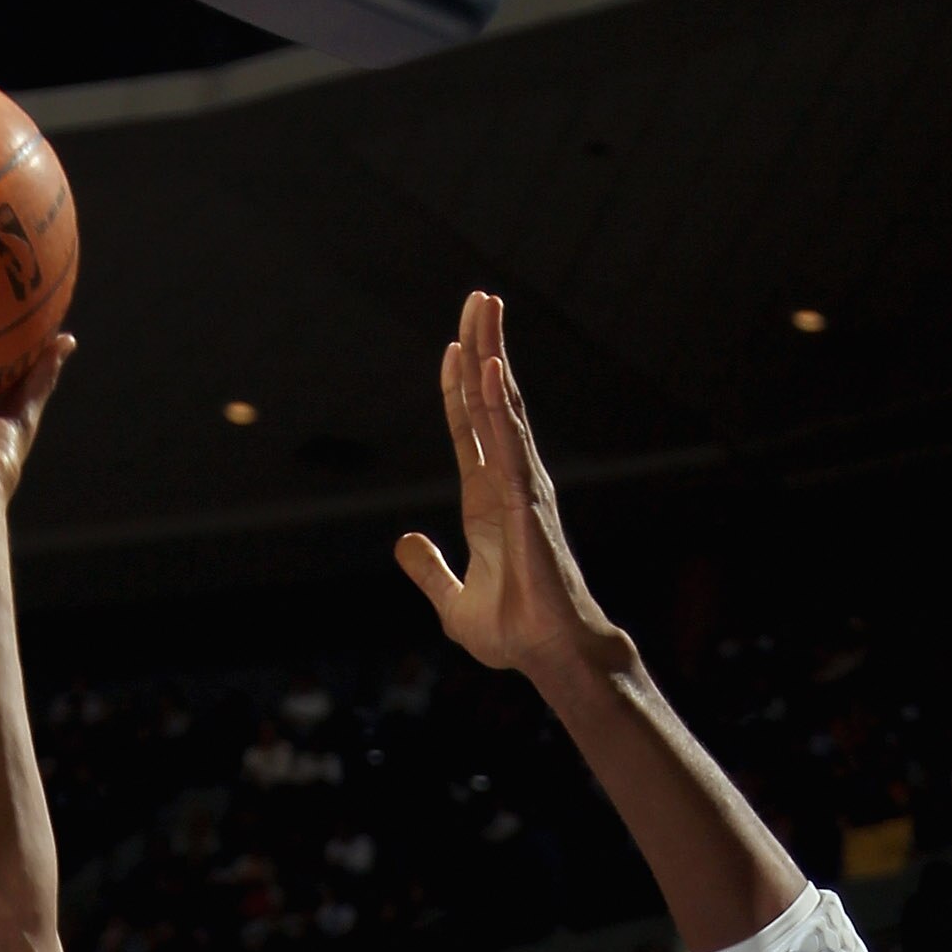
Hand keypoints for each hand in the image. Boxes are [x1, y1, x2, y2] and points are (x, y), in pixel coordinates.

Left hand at [395, 289, 615, 684]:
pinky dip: (498, 404)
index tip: (451, 346)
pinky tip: (490, 367)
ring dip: (490, 354)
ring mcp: (519, 486)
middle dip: (481, 346)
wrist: (548, 655)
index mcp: (485, 500)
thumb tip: (404, 542)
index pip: (468, 429)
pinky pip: (508, 442)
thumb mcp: (452, 602)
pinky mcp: (526, 500)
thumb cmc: (513, 633)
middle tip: (477, 297)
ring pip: (502, 407)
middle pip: (489, 400)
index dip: (457, 387)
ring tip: (484, 308)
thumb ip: (429, 570)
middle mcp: (506, 482)